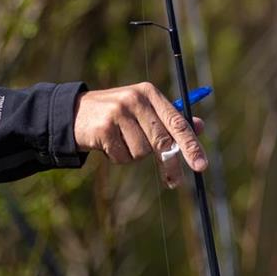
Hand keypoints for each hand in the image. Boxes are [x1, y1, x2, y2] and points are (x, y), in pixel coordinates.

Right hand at [73, 82, 207, 188]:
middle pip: (162, 140)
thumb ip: (170, 119)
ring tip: (121, 142)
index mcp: (150, 93)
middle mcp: (136, 100)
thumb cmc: (117, 114)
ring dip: (134, 155)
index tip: (201, 165)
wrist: (74, 114)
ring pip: (142, 152)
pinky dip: (118, 157)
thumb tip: (200, 126)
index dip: (191, 144)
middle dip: (170, 163)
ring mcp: (118, 113)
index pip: (177, 121)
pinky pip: (123, 157)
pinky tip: (108, 145)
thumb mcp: (144, 111)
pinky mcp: (104, 128)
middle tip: (175, 182)